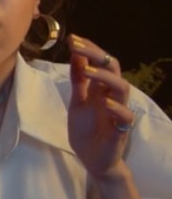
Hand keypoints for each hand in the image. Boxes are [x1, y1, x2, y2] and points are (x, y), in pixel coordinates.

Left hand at [67, 34, 134, 178]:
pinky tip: (105, 103)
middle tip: (77, 46)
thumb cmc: (86, 131)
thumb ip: (79, 81)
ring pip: (122, 88)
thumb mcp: (77, 103)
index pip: (100, 63)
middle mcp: (112, 96)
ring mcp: (119, 112)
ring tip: (88, 71)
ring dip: (105, 78)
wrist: (92, 160)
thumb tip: (76, 54)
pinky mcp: (121, 130)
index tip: (72, 38)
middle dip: (96, 55)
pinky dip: (116, 108)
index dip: (89, 50)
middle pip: (113, 69)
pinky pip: (125, 116)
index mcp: (101, 88)